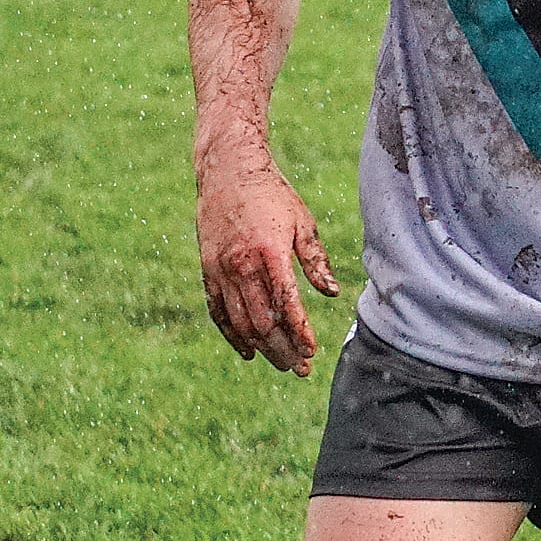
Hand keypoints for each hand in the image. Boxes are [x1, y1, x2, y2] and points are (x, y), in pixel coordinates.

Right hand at [196, 152, 338, 375]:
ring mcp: (221, 271)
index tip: (312, 352)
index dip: (299, 333)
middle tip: (301, 369)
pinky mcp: (208, 271)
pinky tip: (248, 353)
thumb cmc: (272, 195)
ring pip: (241, 323)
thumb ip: (316, 260)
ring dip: (262, 348)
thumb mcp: (302, 222)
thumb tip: (333, 293)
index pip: (286, 305)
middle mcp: (241, 266)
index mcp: (269, 253)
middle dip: (283, 350)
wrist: (228, 171)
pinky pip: (218, 313)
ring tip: (282, 364)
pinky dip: (232, 336)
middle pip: (263, 322)